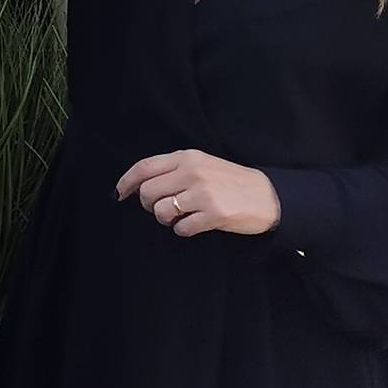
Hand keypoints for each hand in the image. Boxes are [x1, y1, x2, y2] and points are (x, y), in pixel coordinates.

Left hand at [115, 148, 280, 237]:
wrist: (268, 196)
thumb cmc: (231, 181)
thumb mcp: (203, 164)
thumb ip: (174, 169)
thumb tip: (140, 184)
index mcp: (187, 157)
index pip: (145, 167)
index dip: (127, 182)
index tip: (119, 194)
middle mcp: (192, 172)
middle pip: (148, 192)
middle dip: (148, 205)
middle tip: (160, 209)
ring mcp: (203, 193)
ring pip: (161, 211)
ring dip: (166, 219)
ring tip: (181, 217)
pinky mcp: (213, 214)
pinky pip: (181, 228)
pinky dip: (183, 230)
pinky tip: (195, 224)